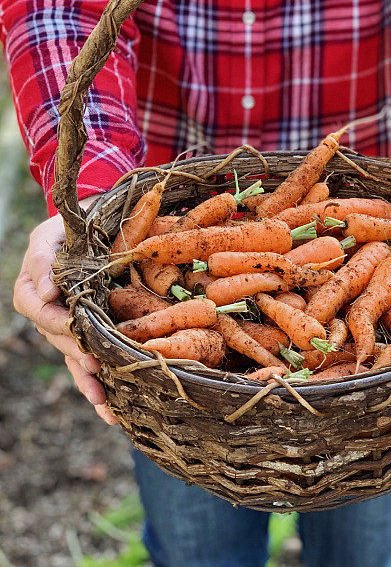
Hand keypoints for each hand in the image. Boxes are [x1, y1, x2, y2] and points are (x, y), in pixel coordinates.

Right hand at [13, 195, 116, 423]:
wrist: (90, 228)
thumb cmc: (68, 229)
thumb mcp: (52, 233)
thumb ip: (45, 258)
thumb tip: (46, 292)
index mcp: (33, 287)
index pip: (36, 308)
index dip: (53, 319)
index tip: (69, 326)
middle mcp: (47, 312)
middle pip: (58, 337)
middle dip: (76, 353)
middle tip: (95, 365)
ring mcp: (66, 327)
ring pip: (73, 357)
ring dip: (87, 381)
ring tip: (104, 403)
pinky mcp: (86, 336)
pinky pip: (88, 362)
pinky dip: (98, 385)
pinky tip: (110, 409)